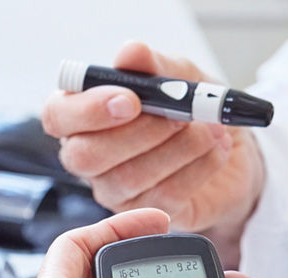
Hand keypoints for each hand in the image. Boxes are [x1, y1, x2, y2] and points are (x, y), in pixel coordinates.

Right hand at [41, 42, 264, 240]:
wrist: (230, 147)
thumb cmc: (191, 109)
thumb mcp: (178, 74)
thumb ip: (152, 65)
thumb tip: (130, 54)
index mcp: (83, 115)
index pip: (58, 116)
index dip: (87, 110)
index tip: (129, 99)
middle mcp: (89, 156)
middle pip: (85, 156)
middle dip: (138, 133)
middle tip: (180, 114)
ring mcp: (114, 190)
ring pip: (129, 177)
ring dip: (179, 148)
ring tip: (211, 127)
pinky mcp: (146, 214)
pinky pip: (165, 196)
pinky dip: (199, 167)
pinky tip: (217, 149)